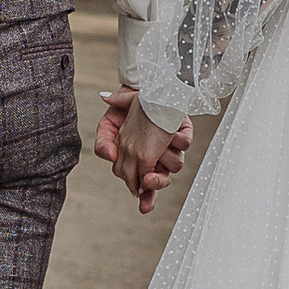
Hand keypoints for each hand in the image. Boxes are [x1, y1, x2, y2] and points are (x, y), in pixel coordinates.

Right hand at [96, 89, 191, 213]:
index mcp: (141, 163)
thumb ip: (103, 144)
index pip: (145, 187)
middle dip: (157, 184)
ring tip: (159, 141)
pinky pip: (185, 142)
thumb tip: (110, 157)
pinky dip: (178, 137)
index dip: (146, 198)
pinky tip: (171, 130)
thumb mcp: (106, 126)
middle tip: (149, 178)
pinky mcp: (183, 132)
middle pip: (162, 181)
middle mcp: (158, 158)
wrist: (138, 88)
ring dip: (166, 155)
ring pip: (176, 164)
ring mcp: (172, 147)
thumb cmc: (122, 110)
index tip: (141, 200)